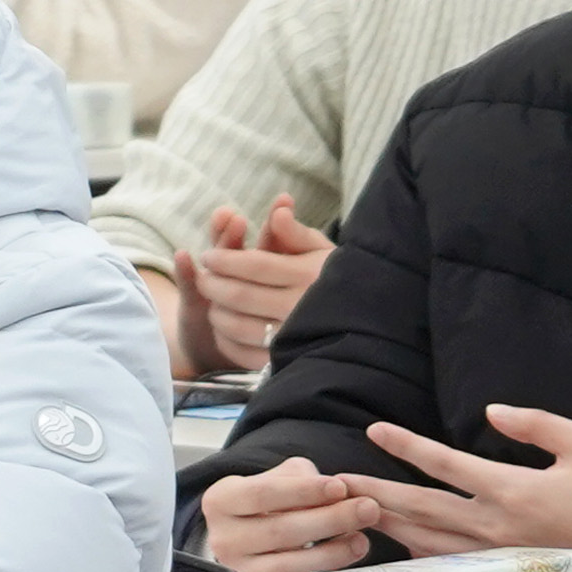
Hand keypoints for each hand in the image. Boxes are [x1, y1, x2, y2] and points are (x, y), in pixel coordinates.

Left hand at [174, 200, 330, 374]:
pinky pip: (246, 353)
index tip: (208, 256)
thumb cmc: (341, 280)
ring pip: (238, 325)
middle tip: (203, 278)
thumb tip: (277, 211)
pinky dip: (227, 341)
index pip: (254, 265)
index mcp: (306, 275)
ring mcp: (292, 337)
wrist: (368, 324)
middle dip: (213, 285)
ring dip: (217, 312)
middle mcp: (298, 306)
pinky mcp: (287, 360)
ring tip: (213, 302)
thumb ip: (297, 233)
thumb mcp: (324, 251)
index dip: (225, 259)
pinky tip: (224, 330)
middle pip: (240, 295)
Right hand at [198, 456, 374, 571]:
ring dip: (330, 556)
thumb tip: (340, 494)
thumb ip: (304, 479)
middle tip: (367, 510)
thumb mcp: (282, 478)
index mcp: (222, 501)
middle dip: (330, 520)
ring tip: (360, 541)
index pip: (262, 494)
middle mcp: (222, 541)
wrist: (252, 540)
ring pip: (283, 570)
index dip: (304, 491)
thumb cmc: (273, 504)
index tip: (341, 487)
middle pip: (278, 533)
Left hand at [357, 404, 571, 571]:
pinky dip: (415, 554)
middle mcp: (494, 527)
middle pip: (419, 507)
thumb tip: (492, 411)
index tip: (375, 430)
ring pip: (425, 541)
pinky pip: (445, 565)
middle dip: (373, 491)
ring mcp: (493, 557)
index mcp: (513, 491)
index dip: (406, 446)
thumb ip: (537, 423)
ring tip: (351, 511)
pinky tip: (395, 543)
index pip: (445, 464)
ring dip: (386, 523)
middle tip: (334, 482)